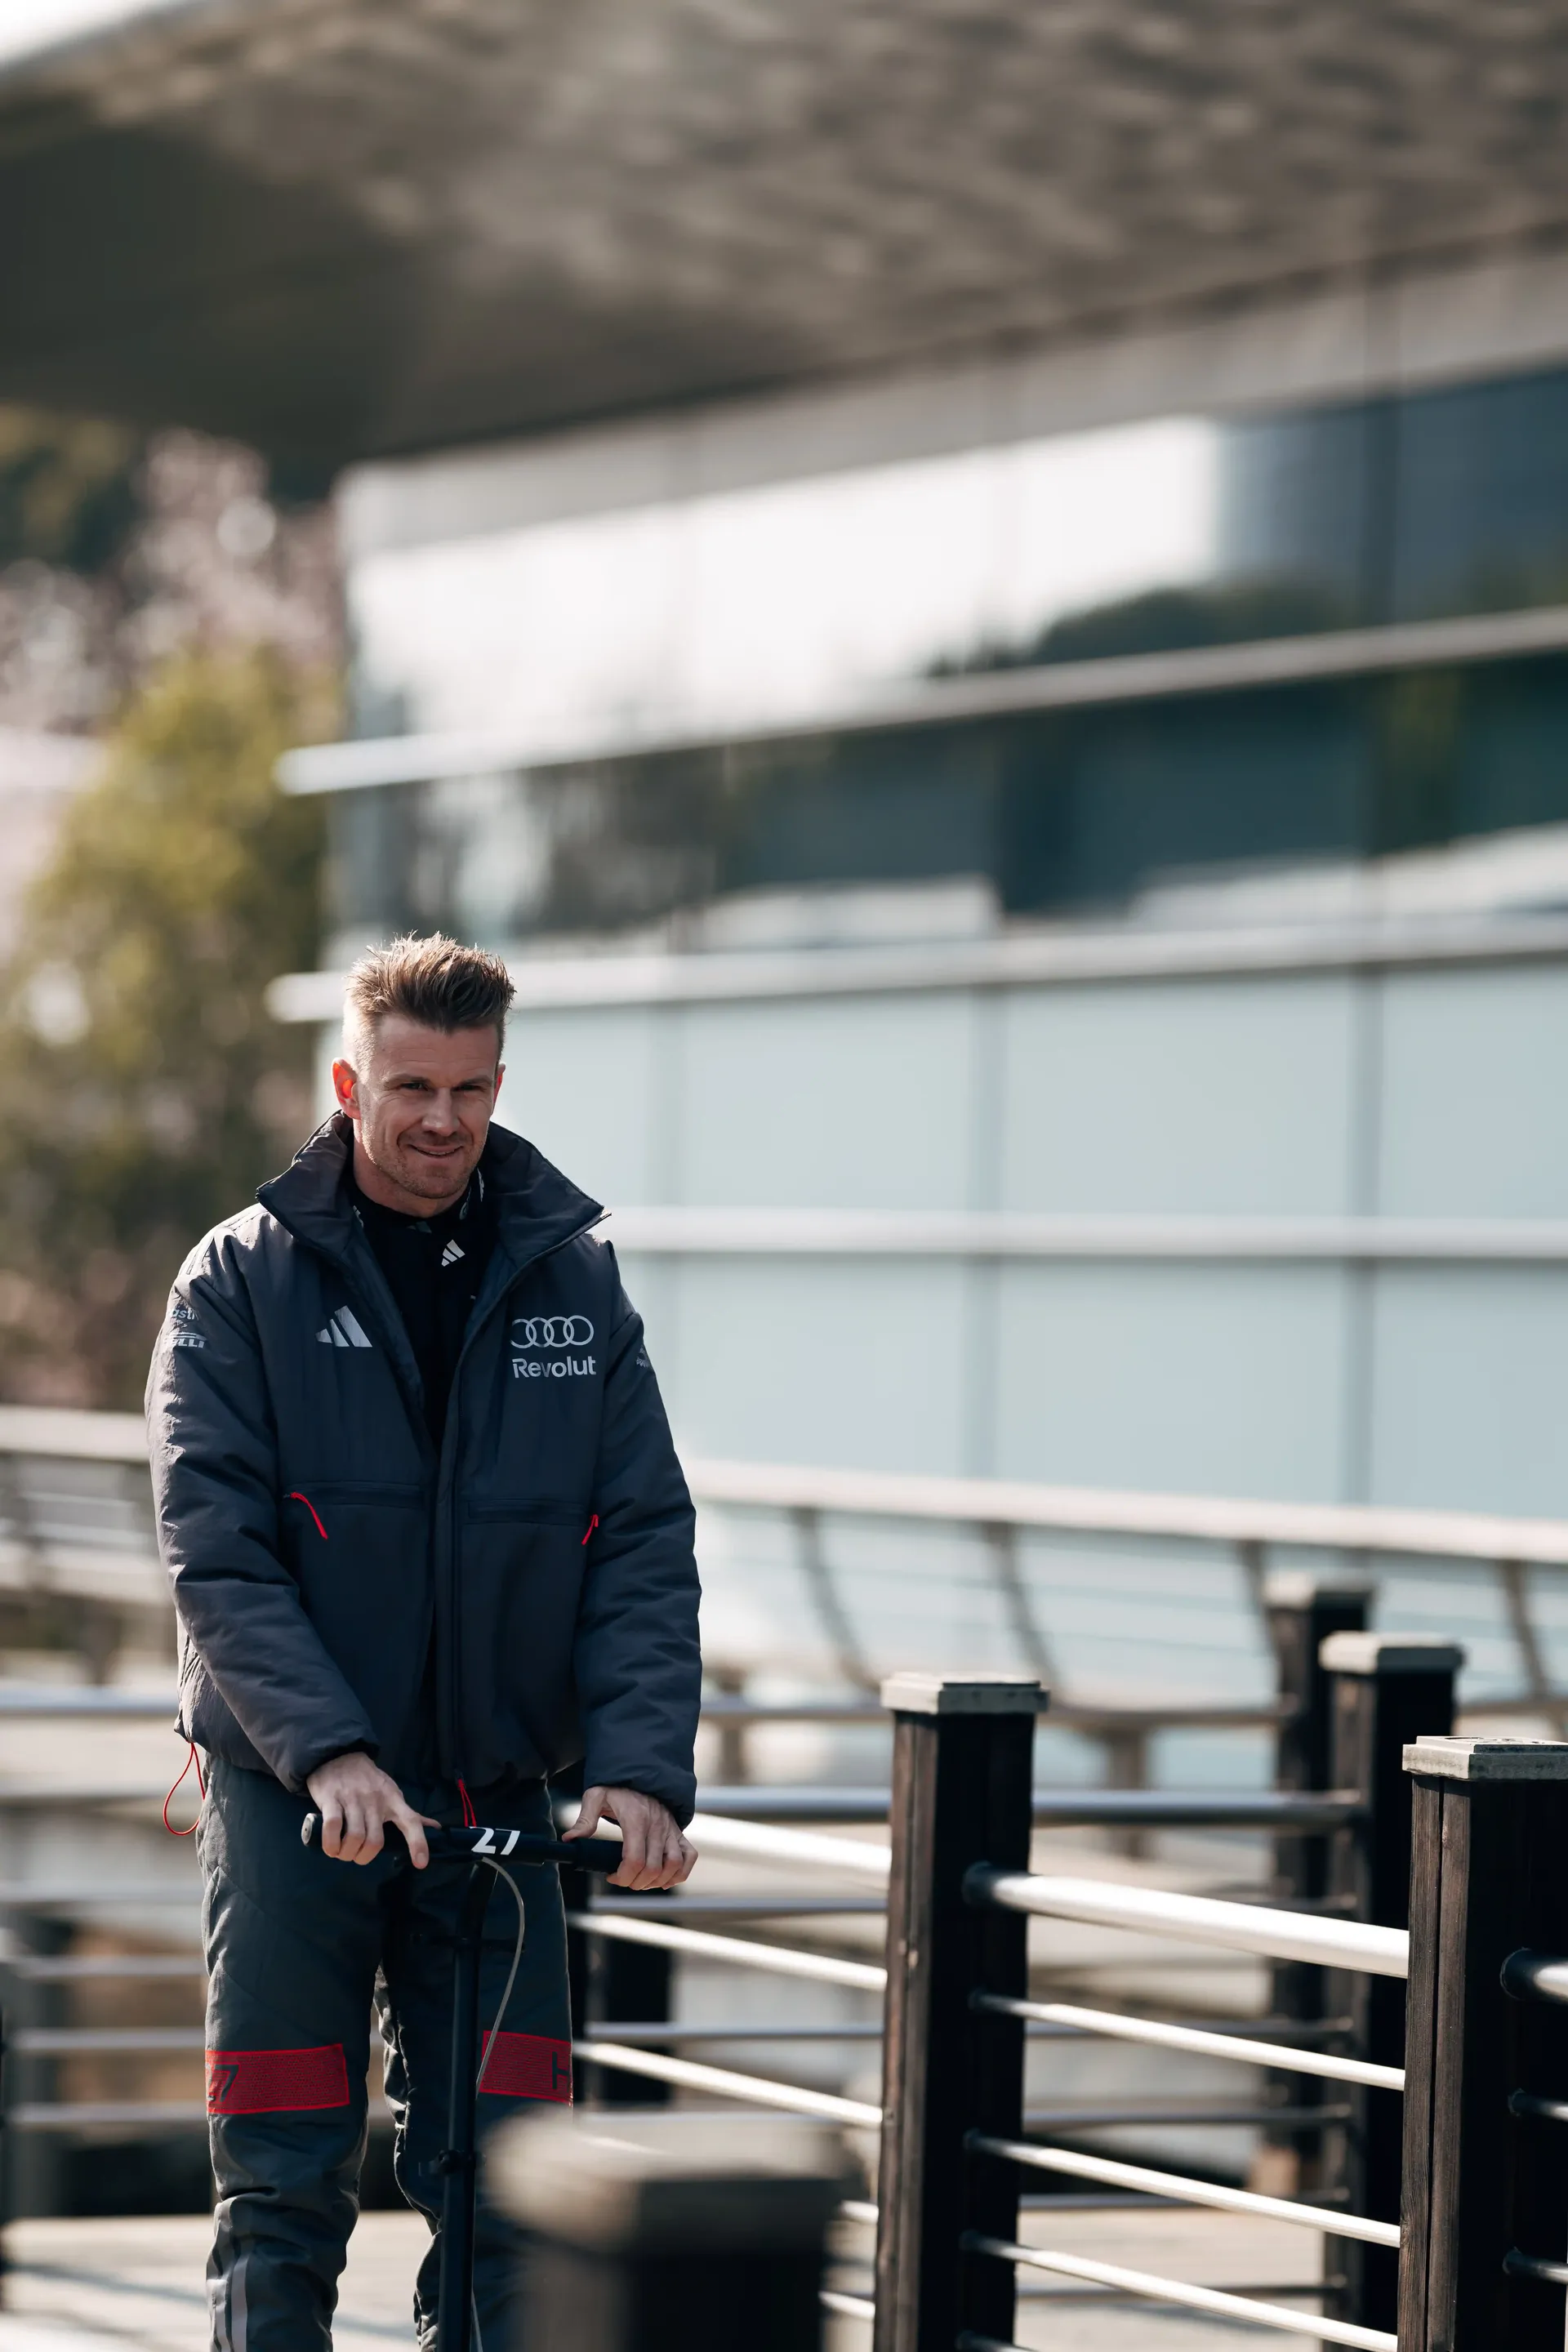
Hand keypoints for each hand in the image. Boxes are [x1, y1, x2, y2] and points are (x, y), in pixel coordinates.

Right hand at [306, 1752, 438, 1868]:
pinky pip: (332, 1827)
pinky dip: (331, 1844)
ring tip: (342, 1853)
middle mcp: (375, 1800)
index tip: (421, 1863)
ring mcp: (353, 1799)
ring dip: (347, 1853)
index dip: (418, 1843)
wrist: (339, 1755)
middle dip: (364, 1857)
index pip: (411, 1821)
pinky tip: (331, 1849)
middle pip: (375, 1840)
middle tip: (356, 1856)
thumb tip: (435, 1827)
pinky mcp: (331, 1798)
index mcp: (393, 1800)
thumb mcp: (391, 1793)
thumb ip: (409, 1813)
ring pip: (355, 1837)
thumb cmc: (368, 1780)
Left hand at [564, 1785, 695, 1890]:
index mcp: (636, 1819)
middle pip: (653, 1868)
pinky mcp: (679, 1832)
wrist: (642, 1771)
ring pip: (673, 1865)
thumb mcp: (596, 1797)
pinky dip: (680, 1873)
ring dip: (657, 1881)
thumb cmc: (618, 1787)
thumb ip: (585, 1819)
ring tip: (641, 1881)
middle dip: (636, 1882)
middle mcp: (656, 1825)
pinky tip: (664, 1878)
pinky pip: (689, 1857)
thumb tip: (570, 1839)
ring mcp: (670, 1829)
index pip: (634, 1859)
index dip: (623, 1876)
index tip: (612, 1876)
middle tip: (624, 1879)